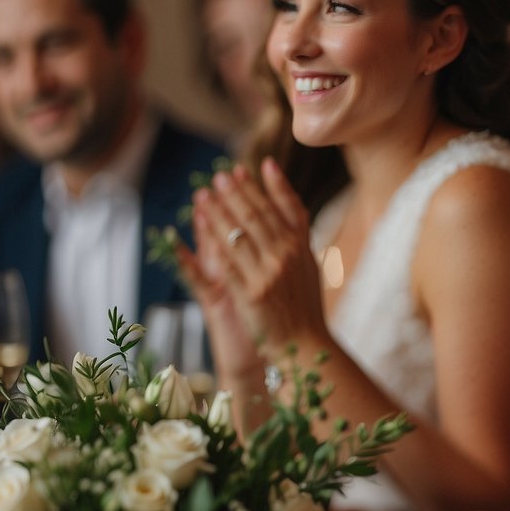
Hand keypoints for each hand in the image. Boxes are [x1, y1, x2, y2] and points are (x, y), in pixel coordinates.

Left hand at [180, 158, 329, 363]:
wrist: (306, 344)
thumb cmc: (305, 306)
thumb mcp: (309, 264)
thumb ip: (298, 235)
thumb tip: (288, 207)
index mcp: (302, 247)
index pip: (283, 208)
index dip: (266, 186)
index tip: (252, 167)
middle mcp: (286, 256)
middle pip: (257, 216)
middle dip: (236, 193)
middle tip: (220, 175)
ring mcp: (268, 274)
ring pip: (238, 234)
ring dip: (218, 211)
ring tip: (205, 194)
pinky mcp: (250, 294)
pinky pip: (226, 262)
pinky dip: (212, 243)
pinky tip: (200, 228)